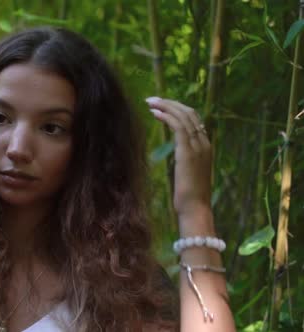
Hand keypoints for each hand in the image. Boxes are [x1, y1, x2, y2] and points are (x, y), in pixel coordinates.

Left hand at [146, 97, 211, 218]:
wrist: (195, 208)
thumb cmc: (189, 196)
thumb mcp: (188, 173)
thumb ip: (186, 160)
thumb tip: (179, 155)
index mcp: (206, 147)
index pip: (194, 119)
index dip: (177, 109)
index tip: (161, 105)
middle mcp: (205, 143)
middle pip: (190, 113)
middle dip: (170, 103)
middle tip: (152, 99)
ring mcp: (198, 146)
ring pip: (184, 116)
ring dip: (166, 106)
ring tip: (150, 102)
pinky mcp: (188, 151)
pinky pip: (178, 126)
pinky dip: (167, 116)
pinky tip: (155, 113)